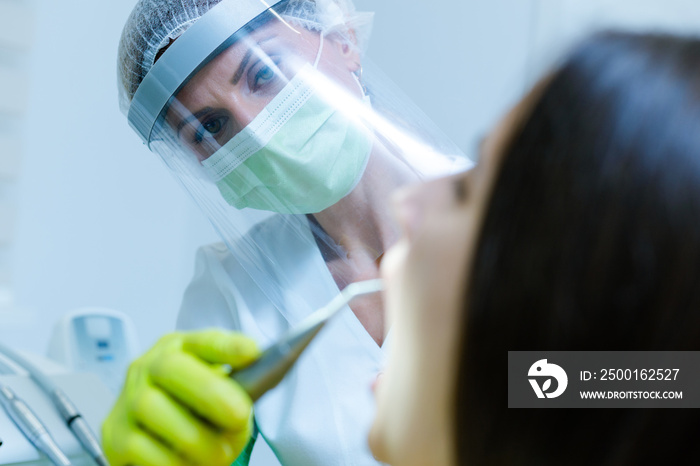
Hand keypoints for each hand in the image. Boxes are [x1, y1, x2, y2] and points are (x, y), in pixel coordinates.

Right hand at [102, 329, 259, 465]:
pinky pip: (142, 448)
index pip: (205, 340)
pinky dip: (173, 461)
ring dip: (194, 437)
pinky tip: (191, 465)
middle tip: (238, 416)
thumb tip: (266, 374)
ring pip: (155, 409)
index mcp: (181, 348)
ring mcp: (128, 399)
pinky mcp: (114, 436)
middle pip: (172, 368)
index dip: (227, 345)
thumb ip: (239, 384)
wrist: (157, 440)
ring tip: (219, 455)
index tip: (252, 353)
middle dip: (208, 391)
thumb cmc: (197, 412)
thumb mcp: (221, 392)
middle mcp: (149, 366)